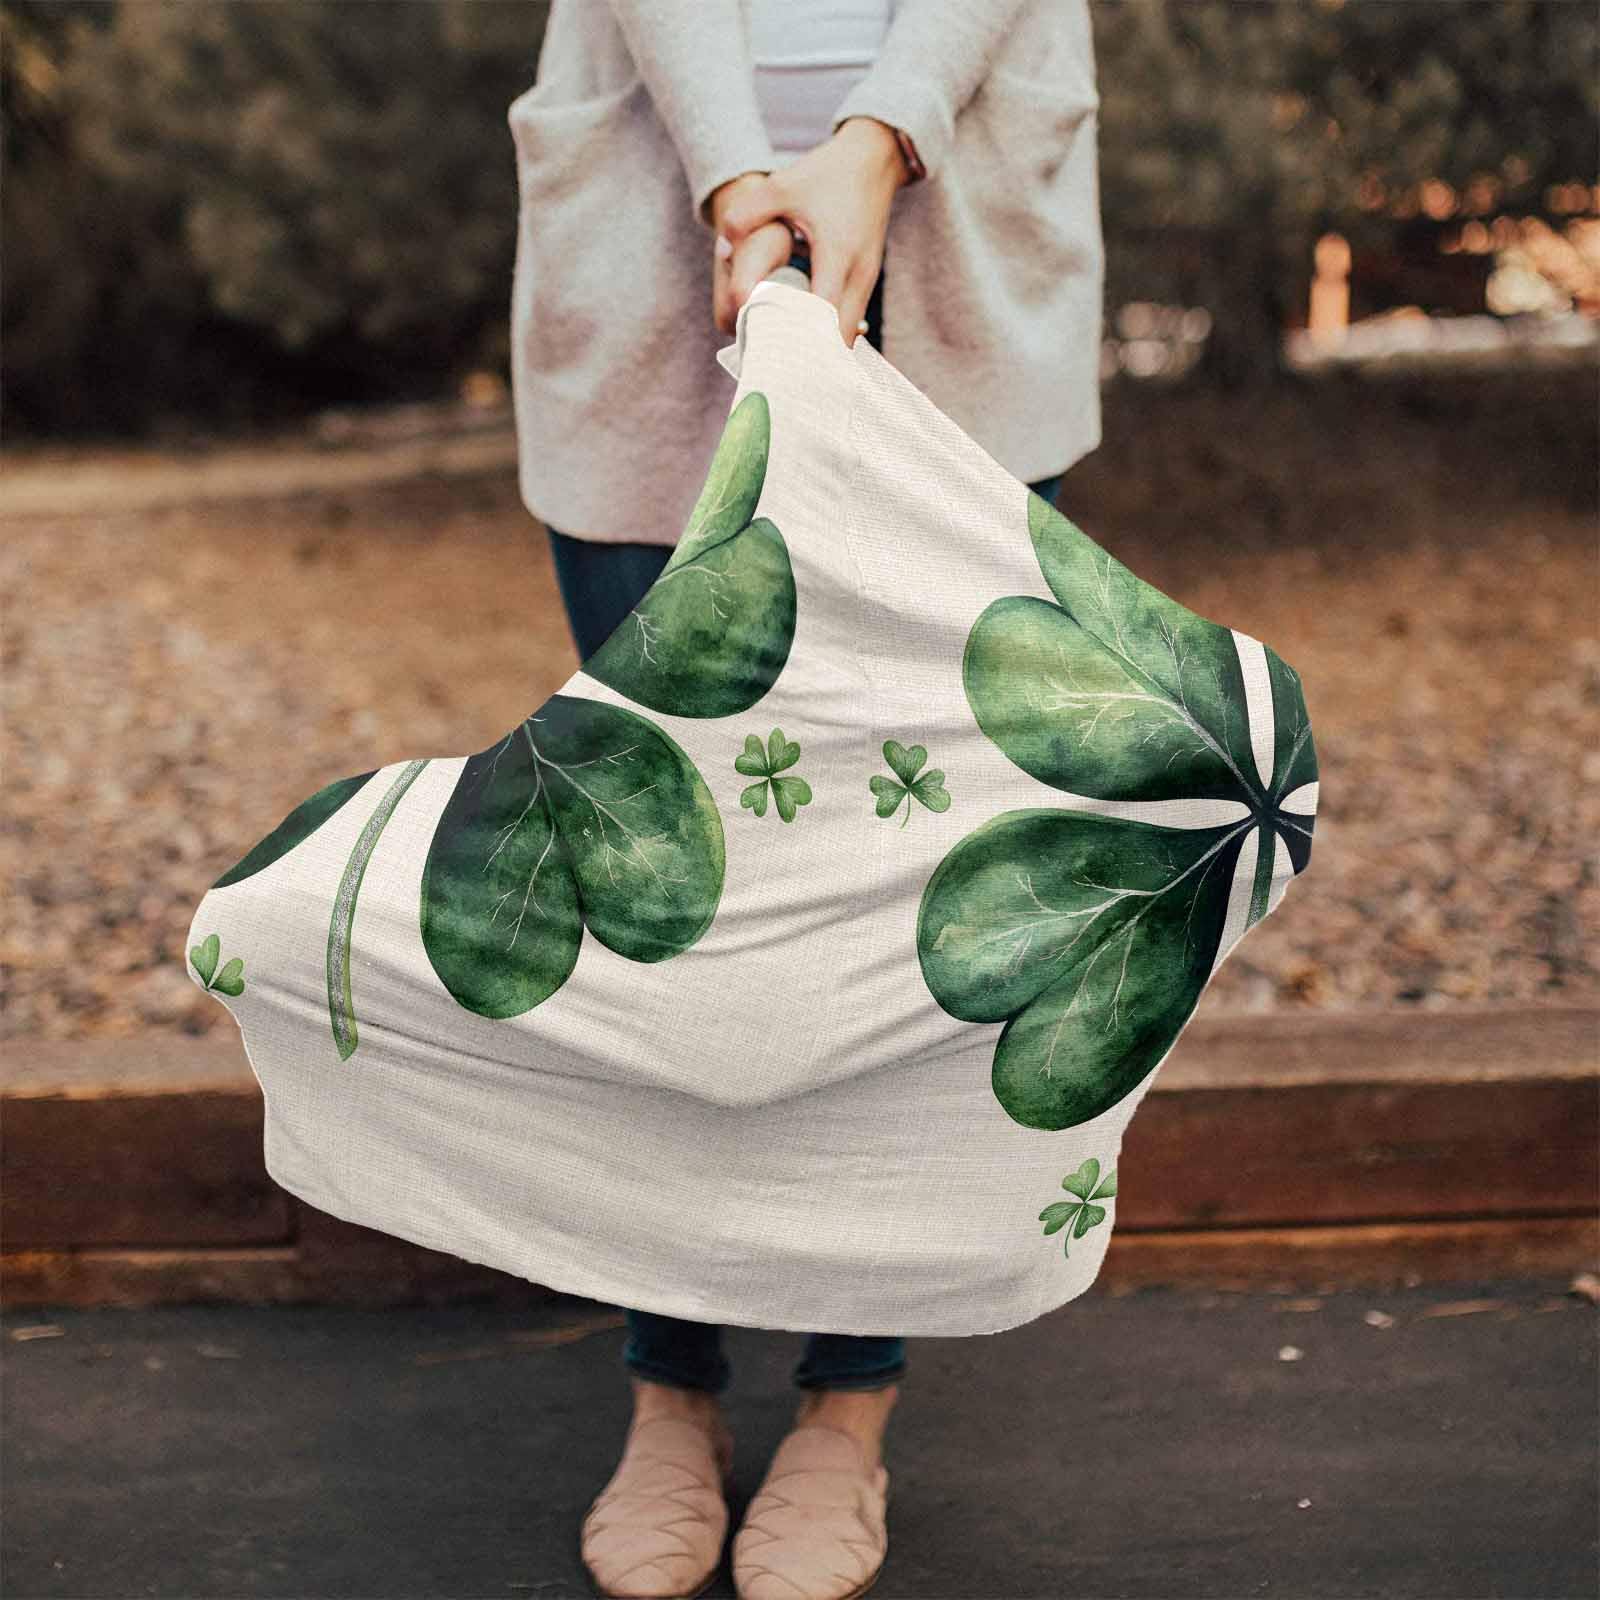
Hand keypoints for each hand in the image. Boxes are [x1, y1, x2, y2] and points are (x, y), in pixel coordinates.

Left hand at [711, 118, 909, 346]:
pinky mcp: (866, 281)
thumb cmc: (827, 174)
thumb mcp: (782, 186)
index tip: (773, 358)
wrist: (873, 159)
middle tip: (776, 368)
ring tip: (786, 358)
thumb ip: (746, 214)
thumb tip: (722, 249)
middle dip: (810, 357)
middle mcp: (858, 275)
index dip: (799, 342)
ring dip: (820, 347)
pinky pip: (848, 320)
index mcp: (837, 255)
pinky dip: (828, 333)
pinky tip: (802, 337)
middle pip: (839, 339)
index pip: (822, 318)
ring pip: (846, 334)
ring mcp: (867, 281)